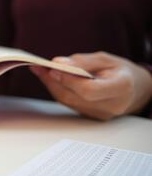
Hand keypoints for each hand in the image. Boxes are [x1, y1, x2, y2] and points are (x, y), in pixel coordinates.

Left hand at [31, 52, 151, 119]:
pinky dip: (58, 90)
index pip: (89, 90)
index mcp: (121, 88)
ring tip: (40, 70)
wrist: (135, 90)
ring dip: (51, 85)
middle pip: (74, 97)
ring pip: (68, 101)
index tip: (54, 67)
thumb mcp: (107, 59)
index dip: (69, 80)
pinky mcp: (90, 116)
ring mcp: (100, 115)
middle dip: (54, 81)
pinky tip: (50, 78)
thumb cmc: (121, 72)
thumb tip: (59, 62)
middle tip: (40, 67)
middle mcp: (111, 106)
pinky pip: (69, 104)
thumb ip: (83, 61)